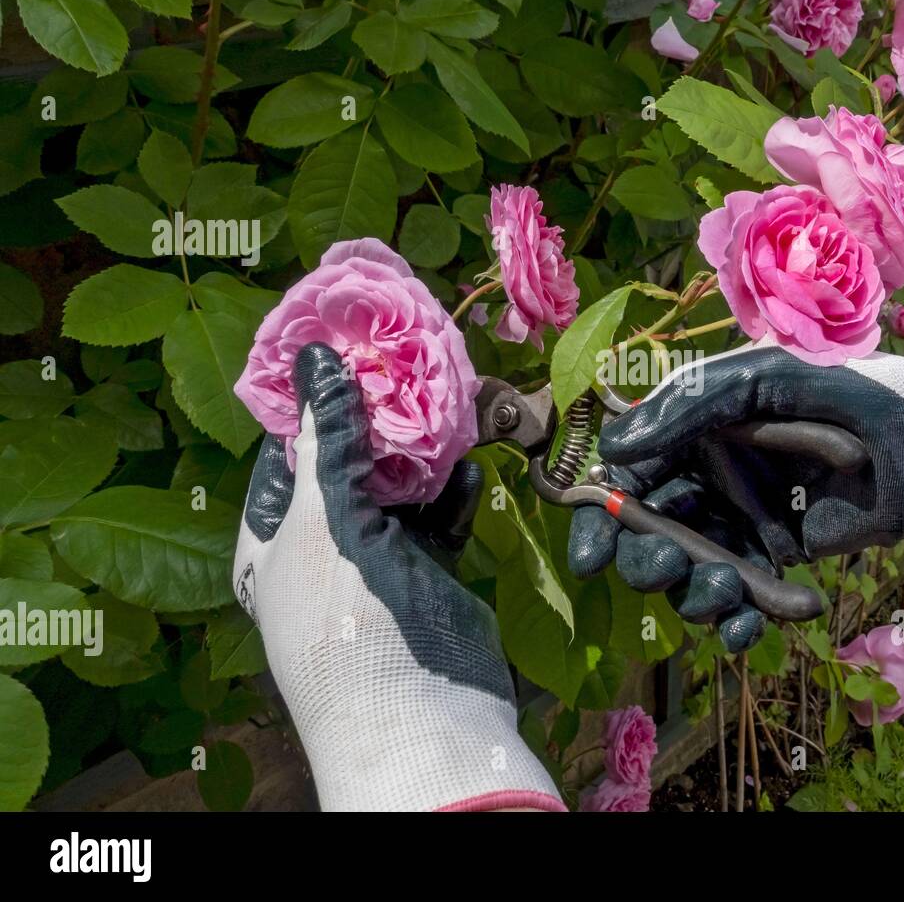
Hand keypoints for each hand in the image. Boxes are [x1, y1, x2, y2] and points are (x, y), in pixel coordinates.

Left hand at [234, 343, 562, 811]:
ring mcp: (374, 564)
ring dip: (423, 454)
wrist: (423, 720)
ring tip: (450, 406)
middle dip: (379, 421)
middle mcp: (317, 549)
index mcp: (270, 543)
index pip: (285, 454)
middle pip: (346, 466)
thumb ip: (329, 442)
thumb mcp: (326, 523)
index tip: (347, 348)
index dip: (312, 402)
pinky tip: (468, 467)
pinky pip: (437, 521)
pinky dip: (452, 494)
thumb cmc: (350, 623)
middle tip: (411, 367)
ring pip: (397, 490)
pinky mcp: (425, 576)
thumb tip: (316, 357)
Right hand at [568, 346, 903, 650]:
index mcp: (696, 428)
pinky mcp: (777, 562)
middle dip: (647, 561)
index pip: (629, 478)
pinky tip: (753, 622)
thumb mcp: (770, 378)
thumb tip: (614, 450)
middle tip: (669, 565)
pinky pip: (740, 601)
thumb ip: (691, 407)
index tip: (592, 552)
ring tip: (730, 589)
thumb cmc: (858, 395)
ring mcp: (743, 523)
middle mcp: (710, 477)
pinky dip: (740, 621)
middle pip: (649, 535)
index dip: (602, 519)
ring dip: (695, 595)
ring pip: (689, 576)